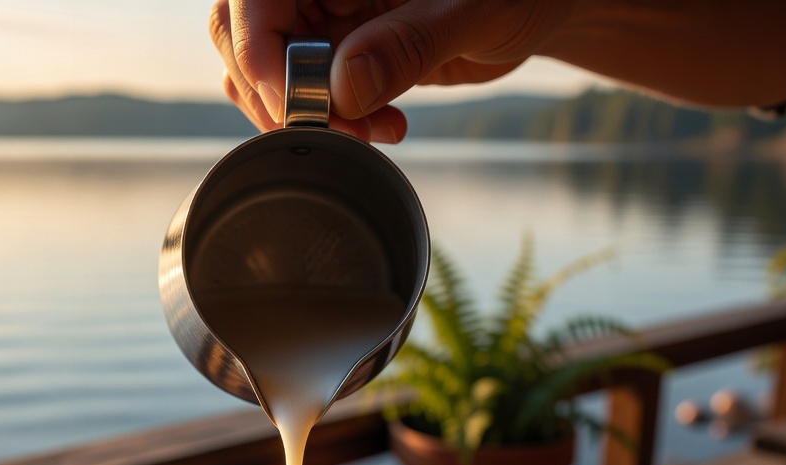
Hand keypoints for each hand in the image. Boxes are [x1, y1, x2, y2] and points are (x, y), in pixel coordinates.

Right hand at [209, 0, 572, 141]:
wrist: (541, 7)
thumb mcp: (477, 12)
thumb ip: (410, 44)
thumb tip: (343, 86)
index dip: (256, 49)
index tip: (291, 102)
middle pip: (243, 33)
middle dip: (279, 92)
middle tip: (339, 128)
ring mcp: (324, 14)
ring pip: (264, 69)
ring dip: (304, 116)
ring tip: (370, 130)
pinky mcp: (336, 51)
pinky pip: (300, 91)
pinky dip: (327, 122)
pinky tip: (378, 126)